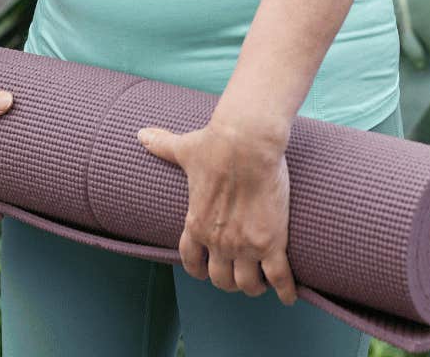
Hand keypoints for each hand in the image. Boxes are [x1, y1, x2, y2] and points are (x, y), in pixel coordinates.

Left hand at [136, 119, 297, 305]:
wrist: (246, 141)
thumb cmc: (215, 144)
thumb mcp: (185, 149)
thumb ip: (163, 146)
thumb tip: (141, 134)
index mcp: (196, 223)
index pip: (191, 261)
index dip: (199, 269)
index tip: (206, 271)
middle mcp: (218, 241)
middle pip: (221, 279)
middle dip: (229, 281)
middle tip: (240, 274)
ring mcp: (245, 245)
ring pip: (247, 284)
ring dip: (254, 286)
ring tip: (262, 282)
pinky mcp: (272, 241)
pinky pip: (279, 278)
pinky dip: (284, 291)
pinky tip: (288, 295)